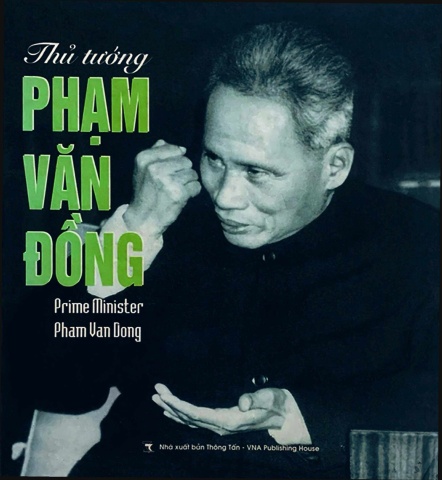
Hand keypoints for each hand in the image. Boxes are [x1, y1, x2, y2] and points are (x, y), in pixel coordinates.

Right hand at [123, 140, 200, 234]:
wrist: (143, 219)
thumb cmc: (145, 194)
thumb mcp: (142, 170)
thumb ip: (155, 153)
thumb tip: (170, 143)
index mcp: (144, 158)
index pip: (174, 149)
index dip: (176, 160)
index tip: (169, 171)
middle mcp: (154, 168)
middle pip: (186, 161)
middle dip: (183, 172)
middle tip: (173, 183)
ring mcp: (167, 181)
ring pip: (192, 173)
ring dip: (188, 183)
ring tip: (176, 190)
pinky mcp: (178, 193)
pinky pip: (196, 186)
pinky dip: (192, 193)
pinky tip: (181, 198)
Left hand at [152, 383, 287, 435]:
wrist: (283, 417)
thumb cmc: (276, 404)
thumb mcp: (270, 398)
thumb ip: (257, 399)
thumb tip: (242, 402)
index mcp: (230, 421)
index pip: (198, 414)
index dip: (180, 406)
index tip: (165, 396)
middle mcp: (221, 427)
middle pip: (189, 417)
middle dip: (171, 403)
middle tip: (156, 390)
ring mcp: (219, 426)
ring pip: (189, 420)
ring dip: (172, 408)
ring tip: (156, 397)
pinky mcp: (220, 422)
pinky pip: (195, 420)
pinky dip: (180, 414)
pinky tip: (170, 410)